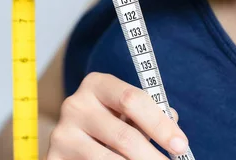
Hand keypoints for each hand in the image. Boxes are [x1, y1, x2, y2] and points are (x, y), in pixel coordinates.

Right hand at [46, 72, 188, 159]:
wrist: (75, 139)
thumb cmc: (111, 122)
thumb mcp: (127, 112)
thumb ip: (150, 113)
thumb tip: (173, 122)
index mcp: (96, 84)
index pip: (132, 99)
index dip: (160, 124)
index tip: (181, 145)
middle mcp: (75, 104)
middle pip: (124, 135)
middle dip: (153, 156)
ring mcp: (62, 132)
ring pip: (110, 159)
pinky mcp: (54, 157)